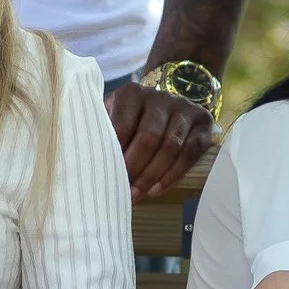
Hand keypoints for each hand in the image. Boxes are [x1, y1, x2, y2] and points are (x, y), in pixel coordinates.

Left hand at [107, 79, 217, 197]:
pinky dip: (174, 174)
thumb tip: (85, 160)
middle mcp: (160, 97)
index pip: (123, 126)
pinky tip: (157, 189)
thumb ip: (101, 130)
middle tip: (123, 191)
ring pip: (171, 146)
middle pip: (148, 137)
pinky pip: (190, 152)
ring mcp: (184, 109)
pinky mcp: (203, 124)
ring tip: (138, 195)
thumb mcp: (113, 114)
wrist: (168, 104)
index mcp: (132, 93)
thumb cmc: (131, 118)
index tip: (106, 175)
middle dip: (135, 167)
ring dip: (153, 175)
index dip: (116, 153)